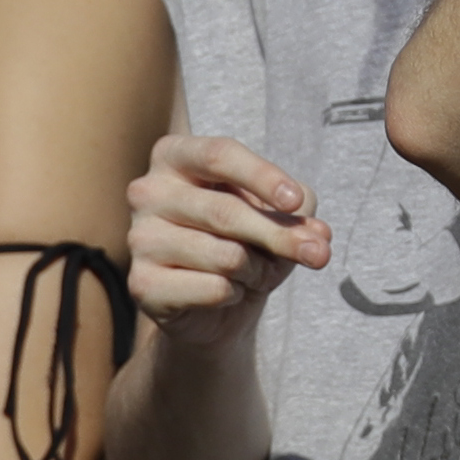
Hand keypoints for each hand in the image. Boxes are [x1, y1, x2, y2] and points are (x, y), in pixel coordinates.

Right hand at [129, 132, 332, 334]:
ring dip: (258, 271)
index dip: (261, 176)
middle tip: (319, 255)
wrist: (213, 303)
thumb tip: (317, 237)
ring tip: (254, 273)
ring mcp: (140, 239)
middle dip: (280, 236)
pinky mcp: (142, 284)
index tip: (295, 201)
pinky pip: (214, 289)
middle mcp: (147, 192)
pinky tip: (227, 292)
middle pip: (225, 211)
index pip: (218, 155)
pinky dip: (236, 294)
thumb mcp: (277, 215)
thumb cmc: (242, 241)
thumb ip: (298, 214)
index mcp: (174, 156)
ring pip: (225, 256)